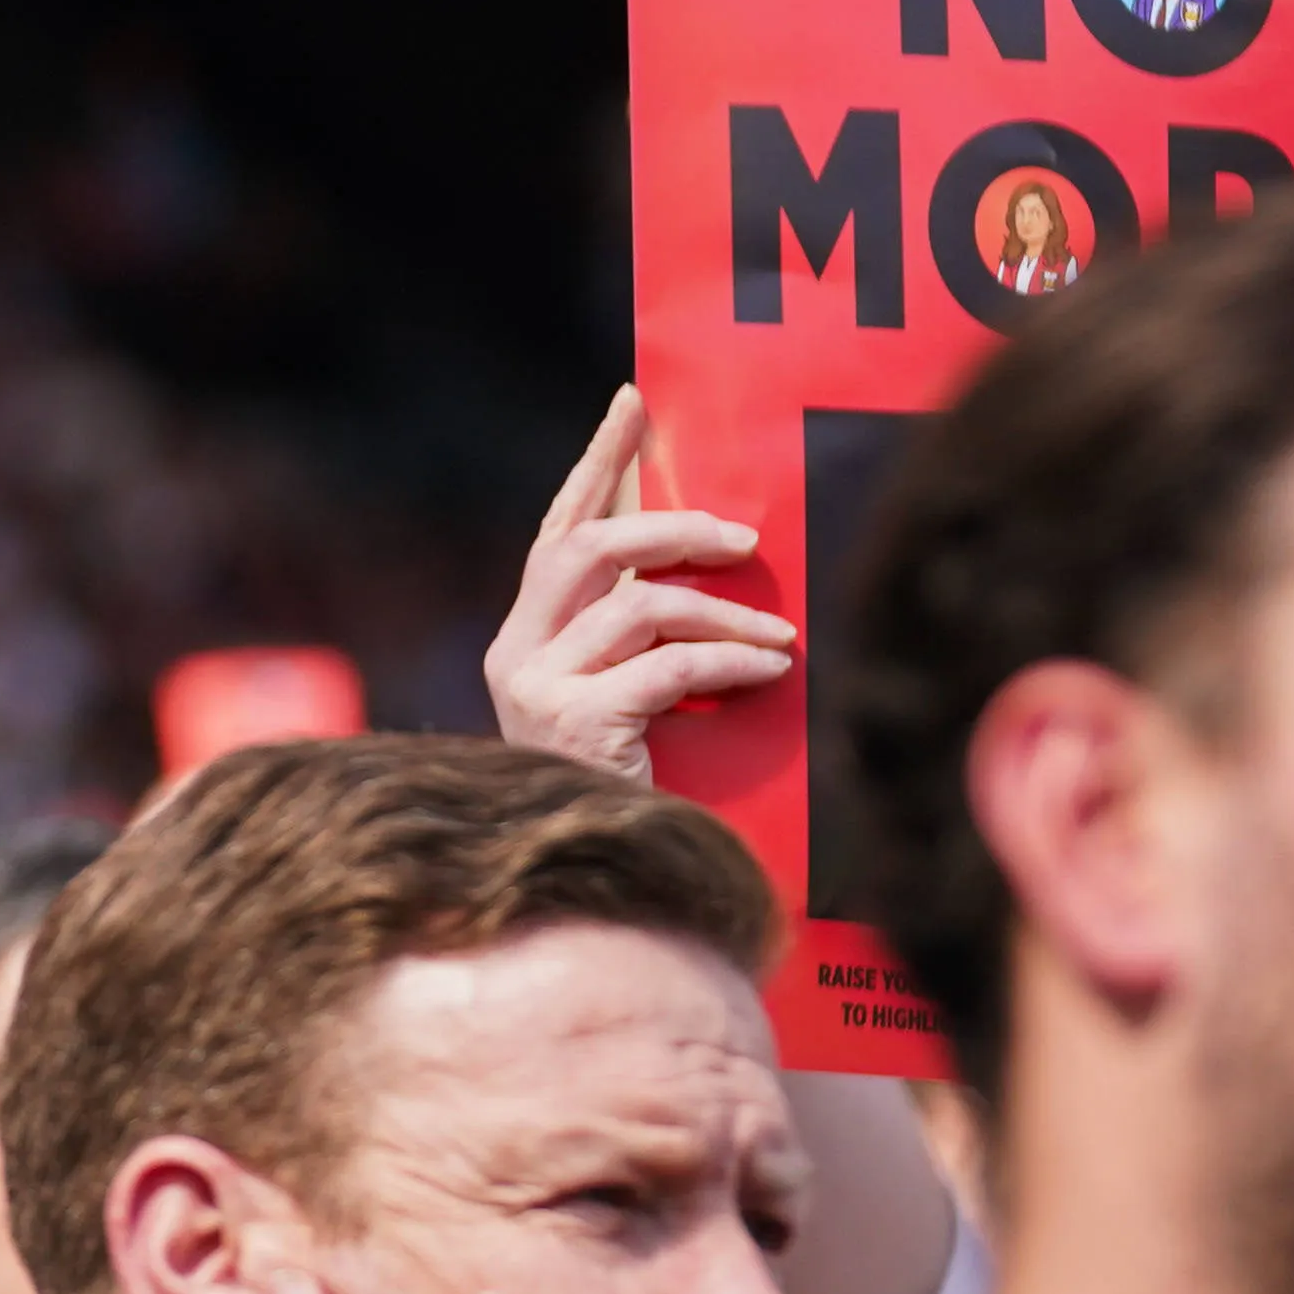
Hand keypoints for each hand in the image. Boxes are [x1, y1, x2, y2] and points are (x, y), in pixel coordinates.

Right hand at [486, 385, 793, 785]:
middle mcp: (514, 657)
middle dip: (669, 527)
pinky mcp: (572, 726)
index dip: (597, 464)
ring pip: (636, 606)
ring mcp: (534, 691)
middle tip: (743, 538)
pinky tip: (770, 670)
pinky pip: (665, 667)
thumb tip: (715, 560)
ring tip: (780, 634)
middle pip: (585, 548)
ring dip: (721, 611)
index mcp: (523, 642)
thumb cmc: (635, 793)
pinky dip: (728, 662)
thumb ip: (645, 640)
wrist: (613, 891)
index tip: (632, 402)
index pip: (557, 532)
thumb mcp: (632, 700)